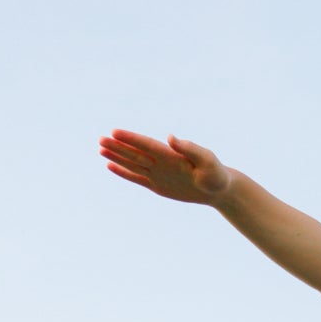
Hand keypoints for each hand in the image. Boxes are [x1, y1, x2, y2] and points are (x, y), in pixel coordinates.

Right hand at [100, 129, 233, 204]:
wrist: (219, 189)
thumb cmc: (216, 174)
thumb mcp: (207, 161)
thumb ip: (190, 148)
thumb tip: (170, 137)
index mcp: (171, 154)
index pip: (146, 145)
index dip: (130, 139)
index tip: (115, 132)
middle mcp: (161, 162)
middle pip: (135, 153)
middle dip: (118, 146)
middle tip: (101, 139)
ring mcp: (158, 173)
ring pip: (132, 164)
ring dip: (117, 156)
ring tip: (101, 149)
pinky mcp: (157, 185)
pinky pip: (137, 178)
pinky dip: (124, 172)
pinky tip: (111, 165)